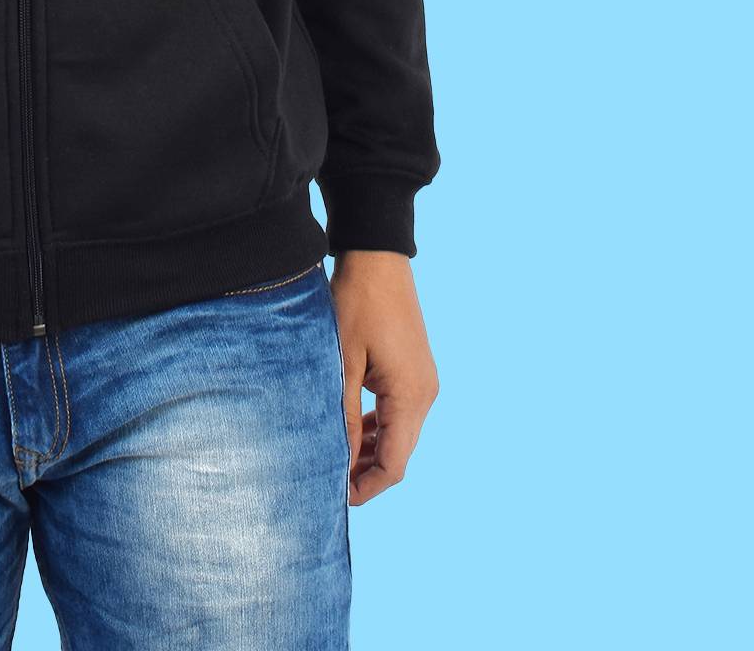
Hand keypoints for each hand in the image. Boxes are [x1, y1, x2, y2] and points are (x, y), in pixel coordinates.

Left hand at [331, 250, 437, 504]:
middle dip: (367, 471)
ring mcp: (423, 381)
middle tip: (328, 477)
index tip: (336, 496)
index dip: (367, 486)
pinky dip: (378, 425)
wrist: (377, 256)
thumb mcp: (343, 361)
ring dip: (371, 448)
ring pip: (399, 433)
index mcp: (411, 396)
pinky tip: (351, 426)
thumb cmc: (357, 303)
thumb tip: (338, 460)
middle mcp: (425, 393)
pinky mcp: (415, 370)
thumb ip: (342, 414)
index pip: (395, 464)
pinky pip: (399, 411)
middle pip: (400, 452)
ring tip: (334, 454)